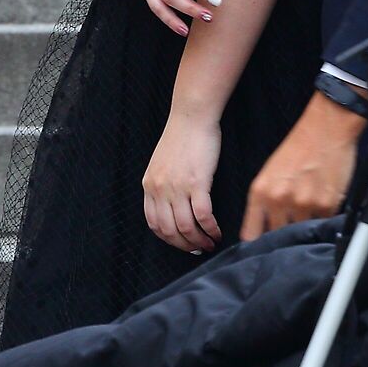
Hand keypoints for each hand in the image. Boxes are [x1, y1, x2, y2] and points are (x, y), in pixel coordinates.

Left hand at [143, 112, 222, 252]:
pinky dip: (211, 229)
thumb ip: (162, 184)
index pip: (153, 224)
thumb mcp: (161, 163)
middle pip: (169, 231)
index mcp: (149, 185)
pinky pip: (203, 216)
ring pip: (186, 228)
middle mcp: (160, 189)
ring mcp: (177, 187)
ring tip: (211, 243)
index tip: (182, 244)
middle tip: (199, 249)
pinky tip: (218, 232)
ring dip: (200, 241)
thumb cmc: (181, 138)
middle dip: (186, 245)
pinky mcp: (197, 183)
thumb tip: (171, 206)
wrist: (191, 117)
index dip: (169, 239)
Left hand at [241, 93, 364, 241]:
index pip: (252, 233)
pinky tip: (323, 202)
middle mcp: (280, 200)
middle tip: (290, 228)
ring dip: (305, 227)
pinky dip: (323, 218)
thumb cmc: (298, 148)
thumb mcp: (270, 172)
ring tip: (309, 210)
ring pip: (302, 232)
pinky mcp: (327, 204)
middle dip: (283, 235)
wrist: (325, 129)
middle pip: (278, 236)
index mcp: (260, 192)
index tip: (261, 250)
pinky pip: (324, 223)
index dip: (257, 244)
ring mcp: (305, 204)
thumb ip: (264, 201)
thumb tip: (263, 228)